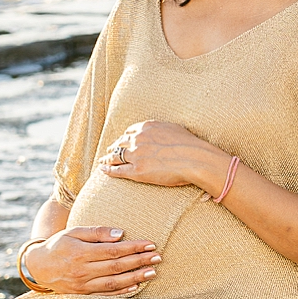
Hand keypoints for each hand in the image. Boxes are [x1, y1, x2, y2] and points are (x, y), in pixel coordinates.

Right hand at [25, 226, 158, 294]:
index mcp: (80, 253)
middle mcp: (81, 270)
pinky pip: (105, 294)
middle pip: (116, 266)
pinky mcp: (82, 295)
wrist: (39, 266)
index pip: (112, 250)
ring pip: (113, 282)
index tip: (150, 244)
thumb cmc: (59, 244)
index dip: (133, 247)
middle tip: (158, 257)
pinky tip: (136, 286)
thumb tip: (120, 234)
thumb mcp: (74, 232)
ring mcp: (82, 285)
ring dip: (135, 277)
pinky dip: (122, 291)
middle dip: (139, 261)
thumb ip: (96, 231)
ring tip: (152, 272)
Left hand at [99, 119, 225, 190]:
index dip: (124, 138)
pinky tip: (103, 170)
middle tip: (109, 152)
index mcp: (146, 127)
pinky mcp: (137, 171)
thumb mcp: (174, 129)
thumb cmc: (190, 145)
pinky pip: (118, 170)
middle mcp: (138, 139)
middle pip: (120, 143)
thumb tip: (162, 132)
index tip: (123, 142)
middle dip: (114, 147)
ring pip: (115, 156)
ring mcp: (136, 155)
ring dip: (108, 159)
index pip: (129, 131)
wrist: (195, 159)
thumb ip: (162, 129)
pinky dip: (108, 170)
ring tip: (103, 162)